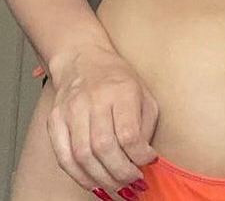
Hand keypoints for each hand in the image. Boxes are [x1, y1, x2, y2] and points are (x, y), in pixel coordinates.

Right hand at [45, 44, 158, 198]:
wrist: (83, 60)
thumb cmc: (116, 79)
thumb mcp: (143, 93)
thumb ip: (146, 124)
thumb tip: (145, 157)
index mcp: (121, 91)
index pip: (128, 133)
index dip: (139, 155)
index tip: (147, 162)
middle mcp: (94, 100)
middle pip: (104, 148)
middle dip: (120, 173)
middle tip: (132, 182)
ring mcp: (71, 111)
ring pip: (83, 156)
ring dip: (101, 179)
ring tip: (116, 186)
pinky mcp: (55, 121)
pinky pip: (64, 157)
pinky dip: (79, 176)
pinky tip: (93, 181)